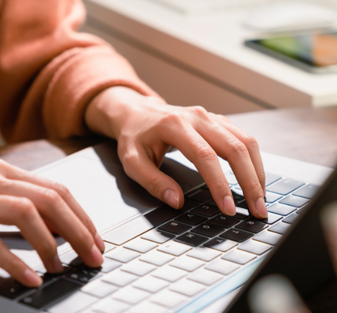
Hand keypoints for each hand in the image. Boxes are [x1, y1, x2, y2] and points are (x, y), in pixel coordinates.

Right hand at [0, 160, 104, 286]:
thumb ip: (14, 201)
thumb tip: (53, 225)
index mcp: (1, 171)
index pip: (56, 190)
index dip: (82, 216)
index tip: (96, 240)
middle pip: (49, 200)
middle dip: (79, 231)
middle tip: (93, 256)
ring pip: (26, 214)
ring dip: (51, 244)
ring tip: (62, 267)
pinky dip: (13, 262)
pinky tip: (28, 277)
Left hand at [86, 86, 266, 217]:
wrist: (136, 113)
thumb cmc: (134, 137)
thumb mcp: (132, 162)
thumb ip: (153, 182)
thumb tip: (176, 201)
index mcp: (174, 125)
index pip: (205, 156)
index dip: (220, 184)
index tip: (228, 208)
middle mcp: (197, 117)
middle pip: (234, 148)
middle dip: (250, 182)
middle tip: (257, 210)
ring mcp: (211, 117)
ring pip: (246, 142)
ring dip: (257, 172)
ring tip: (260, 199)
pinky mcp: (218, 121)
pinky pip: (244, 139)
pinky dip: (253, 161)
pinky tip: (255, 180)